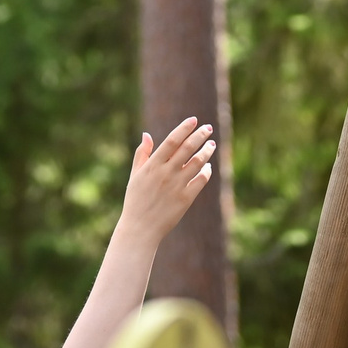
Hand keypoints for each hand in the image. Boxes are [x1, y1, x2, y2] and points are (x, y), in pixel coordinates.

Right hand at [115, 117, 215, 243]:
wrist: (141, 228)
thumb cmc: (136, 200)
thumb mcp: (135, 175)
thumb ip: (142, 154)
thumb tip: (146, 134)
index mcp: (152, 165)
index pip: (172, 140)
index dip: (184, 128)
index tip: (194, 119)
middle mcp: (166, 173)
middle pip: (188, 148)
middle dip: (200, 135)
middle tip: (208, 128)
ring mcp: (177, 186)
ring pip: (198, 163)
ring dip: (207, 151)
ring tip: (212, 144)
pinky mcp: (186, 199)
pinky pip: (201, 180)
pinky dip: (207, 171)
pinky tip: (208, 167)